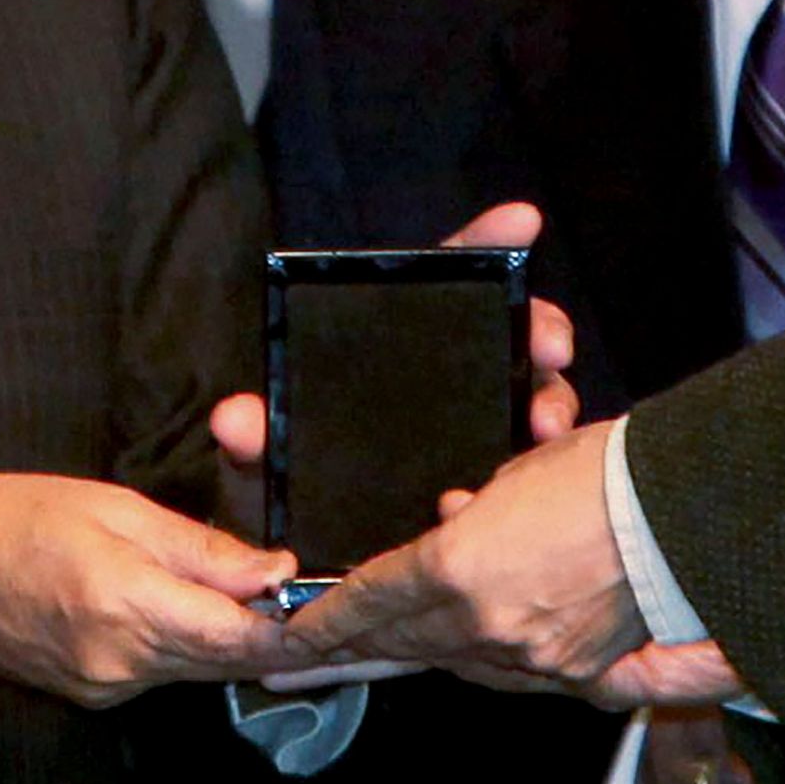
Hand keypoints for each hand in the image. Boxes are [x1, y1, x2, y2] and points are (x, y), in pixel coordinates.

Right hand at [0, 472, 298, 704]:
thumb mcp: (114, 507)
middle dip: (268, 629)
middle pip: (223, 660)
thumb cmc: (17, 516)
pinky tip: (190, 605)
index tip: (325, 600)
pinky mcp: (91, 693)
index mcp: (127, 604)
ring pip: (196, 668)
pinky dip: (186, 642)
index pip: (236, 635)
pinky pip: (160, 671)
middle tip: (308, 594)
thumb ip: (197, 547)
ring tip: (258, 592)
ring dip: (228, 636)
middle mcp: (120, 662)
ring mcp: (104, 687)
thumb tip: (273, 571)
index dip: (289, 624)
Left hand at [208, 199, 579, 472]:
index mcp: (405, 339)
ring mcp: (488, 419)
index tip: (521, 223)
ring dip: (551, 399)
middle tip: (550, 343)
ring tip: (546, 422)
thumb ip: (259, 432)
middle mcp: (458, 367)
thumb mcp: (280, 453)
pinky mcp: (505, 474)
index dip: (486, 241)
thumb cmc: (302, 479)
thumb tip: (233, 418)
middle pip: (512, 328)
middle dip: (540, 326)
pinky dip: (544, 464)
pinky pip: (536, 461)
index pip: (454, 272)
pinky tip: (542, 469)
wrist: (323, 560)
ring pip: (536, 392)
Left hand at [280, 420, 741, 709]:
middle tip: (308, 655)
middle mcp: (487, 626)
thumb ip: (475, 513)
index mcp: (459, 568)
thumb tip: (456, 523)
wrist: (687, 508)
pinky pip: (517, 677)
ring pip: (457, 663)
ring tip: (380, 652)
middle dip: (354, 648)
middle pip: (403, 643)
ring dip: (420, 654)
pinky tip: (476, 659)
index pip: (372, 600)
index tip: (288, 634)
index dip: (326, 620)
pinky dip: (491, 664)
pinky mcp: (579, 674)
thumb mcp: (519, 472)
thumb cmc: (605, 469)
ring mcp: (534, 658)